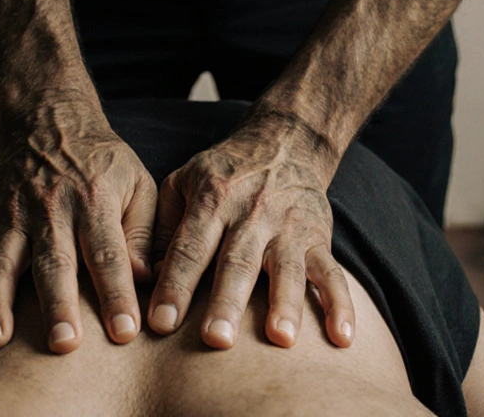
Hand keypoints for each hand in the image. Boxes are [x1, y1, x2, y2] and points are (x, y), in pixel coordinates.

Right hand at [0, 101, 157, 353]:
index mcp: (94, 200)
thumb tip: (147, 280)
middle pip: (54, 263)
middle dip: (58, 306)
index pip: (108, 253)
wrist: (48, 121)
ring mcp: (13, 218)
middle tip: (63, 346)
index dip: (116, 293)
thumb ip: (143, 232)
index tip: (125, 333)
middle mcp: (50, 210)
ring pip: (2, 266)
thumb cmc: (103, 164)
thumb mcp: (137, 183)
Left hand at [147, 110, 354, 349]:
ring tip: (281, 339)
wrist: (285, 142)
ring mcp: (289, 226)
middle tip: (216, 340)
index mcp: (213, 199)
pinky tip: (342, 338)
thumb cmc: (222, 174)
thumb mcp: (182, 183)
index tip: (160, 324)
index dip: (174, 285)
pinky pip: (333, 273)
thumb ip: (161, 228)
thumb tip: (141, 278)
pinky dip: (341, 306)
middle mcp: (252, 213)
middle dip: (227, 302)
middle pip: (237, 262)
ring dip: (286, 304)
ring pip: (287, 269)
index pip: (190, 248)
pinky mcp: (319, 237)